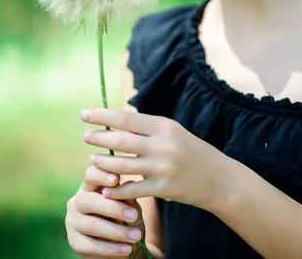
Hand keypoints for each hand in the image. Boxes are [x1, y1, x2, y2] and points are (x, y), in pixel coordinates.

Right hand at [65, 162, 145, 257]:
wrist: (125, 245)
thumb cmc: (127, 218)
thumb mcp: (131, 206)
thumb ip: (128, 196)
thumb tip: (129, 183)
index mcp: (90, 186)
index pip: (90, 175)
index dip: (100, 175)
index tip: (116, 178)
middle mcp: (77, 201)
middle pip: (88, 201)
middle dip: (112, 208)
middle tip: (134, 215)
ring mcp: (73, 222)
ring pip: (90, 225)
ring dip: (115, 232)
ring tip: (135, 236)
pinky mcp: (74, 241)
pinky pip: (90, 245)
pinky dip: (110, 248)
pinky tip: (126, 249)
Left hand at [80, 108, 227, 210]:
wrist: (217, 178)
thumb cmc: (190, 151)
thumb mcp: (172, 132)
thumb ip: (147, 128)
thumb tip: (116, 121)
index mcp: (164, 126)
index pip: (126, 118)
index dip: (102, 116)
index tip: (84, 114)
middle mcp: (162, 145)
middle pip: (121, 141)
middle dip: (98, 138)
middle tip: (85, 136)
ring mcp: (162, 168)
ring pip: (122, 166)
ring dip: (104, 163)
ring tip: (93, 160)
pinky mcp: (163, 189)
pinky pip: (132, 189)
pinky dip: (116, 189)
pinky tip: (107, 187)